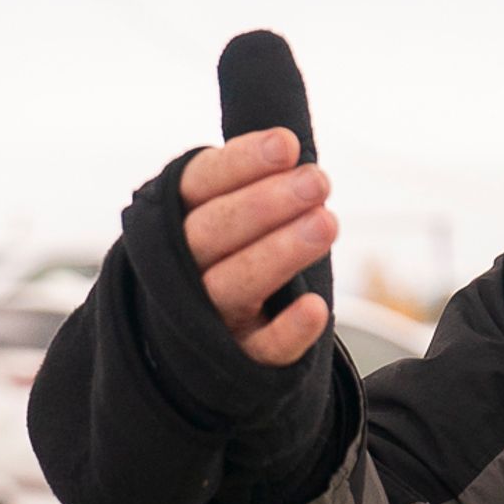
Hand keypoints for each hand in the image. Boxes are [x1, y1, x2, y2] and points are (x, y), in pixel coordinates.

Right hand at [179, 128, 335, 366]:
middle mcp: (182, 269)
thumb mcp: (225, 213)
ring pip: (232, 285)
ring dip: (278, 253)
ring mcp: (205, 317)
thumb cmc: (227, 258)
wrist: (199, 345)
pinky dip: (286, 332)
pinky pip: (259, 350)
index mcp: (176, 220)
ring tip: (328, 223)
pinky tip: (315, 309)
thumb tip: (289, 143)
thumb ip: (250, 182)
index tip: (287, 145)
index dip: (240, 163)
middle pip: (212, 232)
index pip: (200, 184)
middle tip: (318, 180)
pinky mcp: (236, 359)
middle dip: (265, 203)